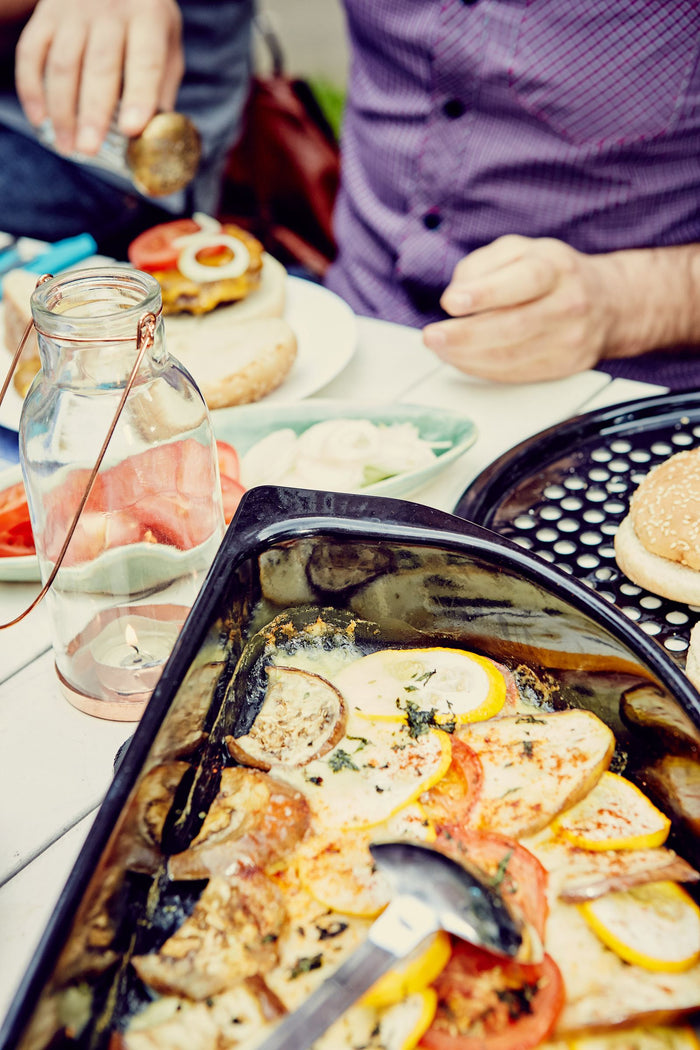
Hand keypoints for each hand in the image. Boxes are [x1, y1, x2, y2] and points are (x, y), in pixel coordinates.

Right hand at [15, 0, 183, 155]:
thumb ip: (162, 86)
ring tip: (68, 147)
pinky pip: (31, 53)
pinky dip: (32, 88)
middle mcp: (109, 9)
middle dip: (92, 112)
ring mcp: (73, 11)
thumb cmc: (145, 20)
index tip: (132, 129)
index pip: (145, 61)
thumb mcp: (167, 43)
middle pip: (99, 66)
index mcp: (148, 18)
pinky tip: (40, 119)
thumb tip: (155, 137)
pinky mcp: (45, 15)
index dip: (139, 96)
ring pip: (63, 64)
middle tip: (89, 150)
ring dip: (62, 110)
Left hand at [422, 235, 620, 382]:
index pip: (523, 282)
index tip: (451, 301)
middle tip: (432, 336)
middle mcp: (568, 305)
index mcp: (556, 269)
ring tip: (440, 349)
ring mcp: (569, 341)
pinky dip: (482, 369)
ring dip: (467, 357)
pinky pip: (515, 374)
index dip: (484, 294)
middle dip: (464, 335)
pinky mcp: (564, 368)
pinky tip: (462, 360)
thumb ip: (484, 265)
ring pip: (511, 357)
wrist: (608, 304)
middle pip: (512, 327)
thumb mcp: (521, 250)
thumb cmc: (553, 274)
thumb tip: (457, 293)